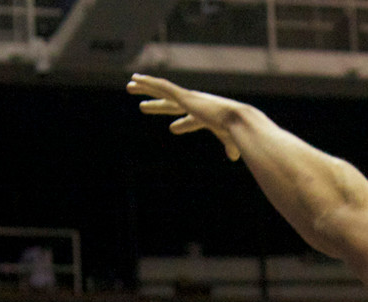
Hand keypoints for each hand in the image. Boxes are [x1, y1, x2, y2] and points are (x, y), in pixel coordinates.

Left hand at [126, 74, 243, 160]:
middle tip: (142, 106)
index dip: (183, 124)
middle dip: (157, 104)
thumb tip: (234, 157)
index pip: (191, 120)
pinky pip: (162, 86)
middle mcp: (195, 105)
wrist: (238, 120)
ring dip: (146, 87)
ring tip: (129, 85)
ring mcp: (188, 98)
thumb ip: (231, 147)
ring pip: (162, 90)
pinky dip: (149, 82)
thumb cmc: (237, 132)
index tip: (173, 128)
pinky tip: (136, 78)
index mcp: (205, 116)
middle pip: (171, 104)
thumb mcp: (232, 141)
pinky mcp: (183, 96)